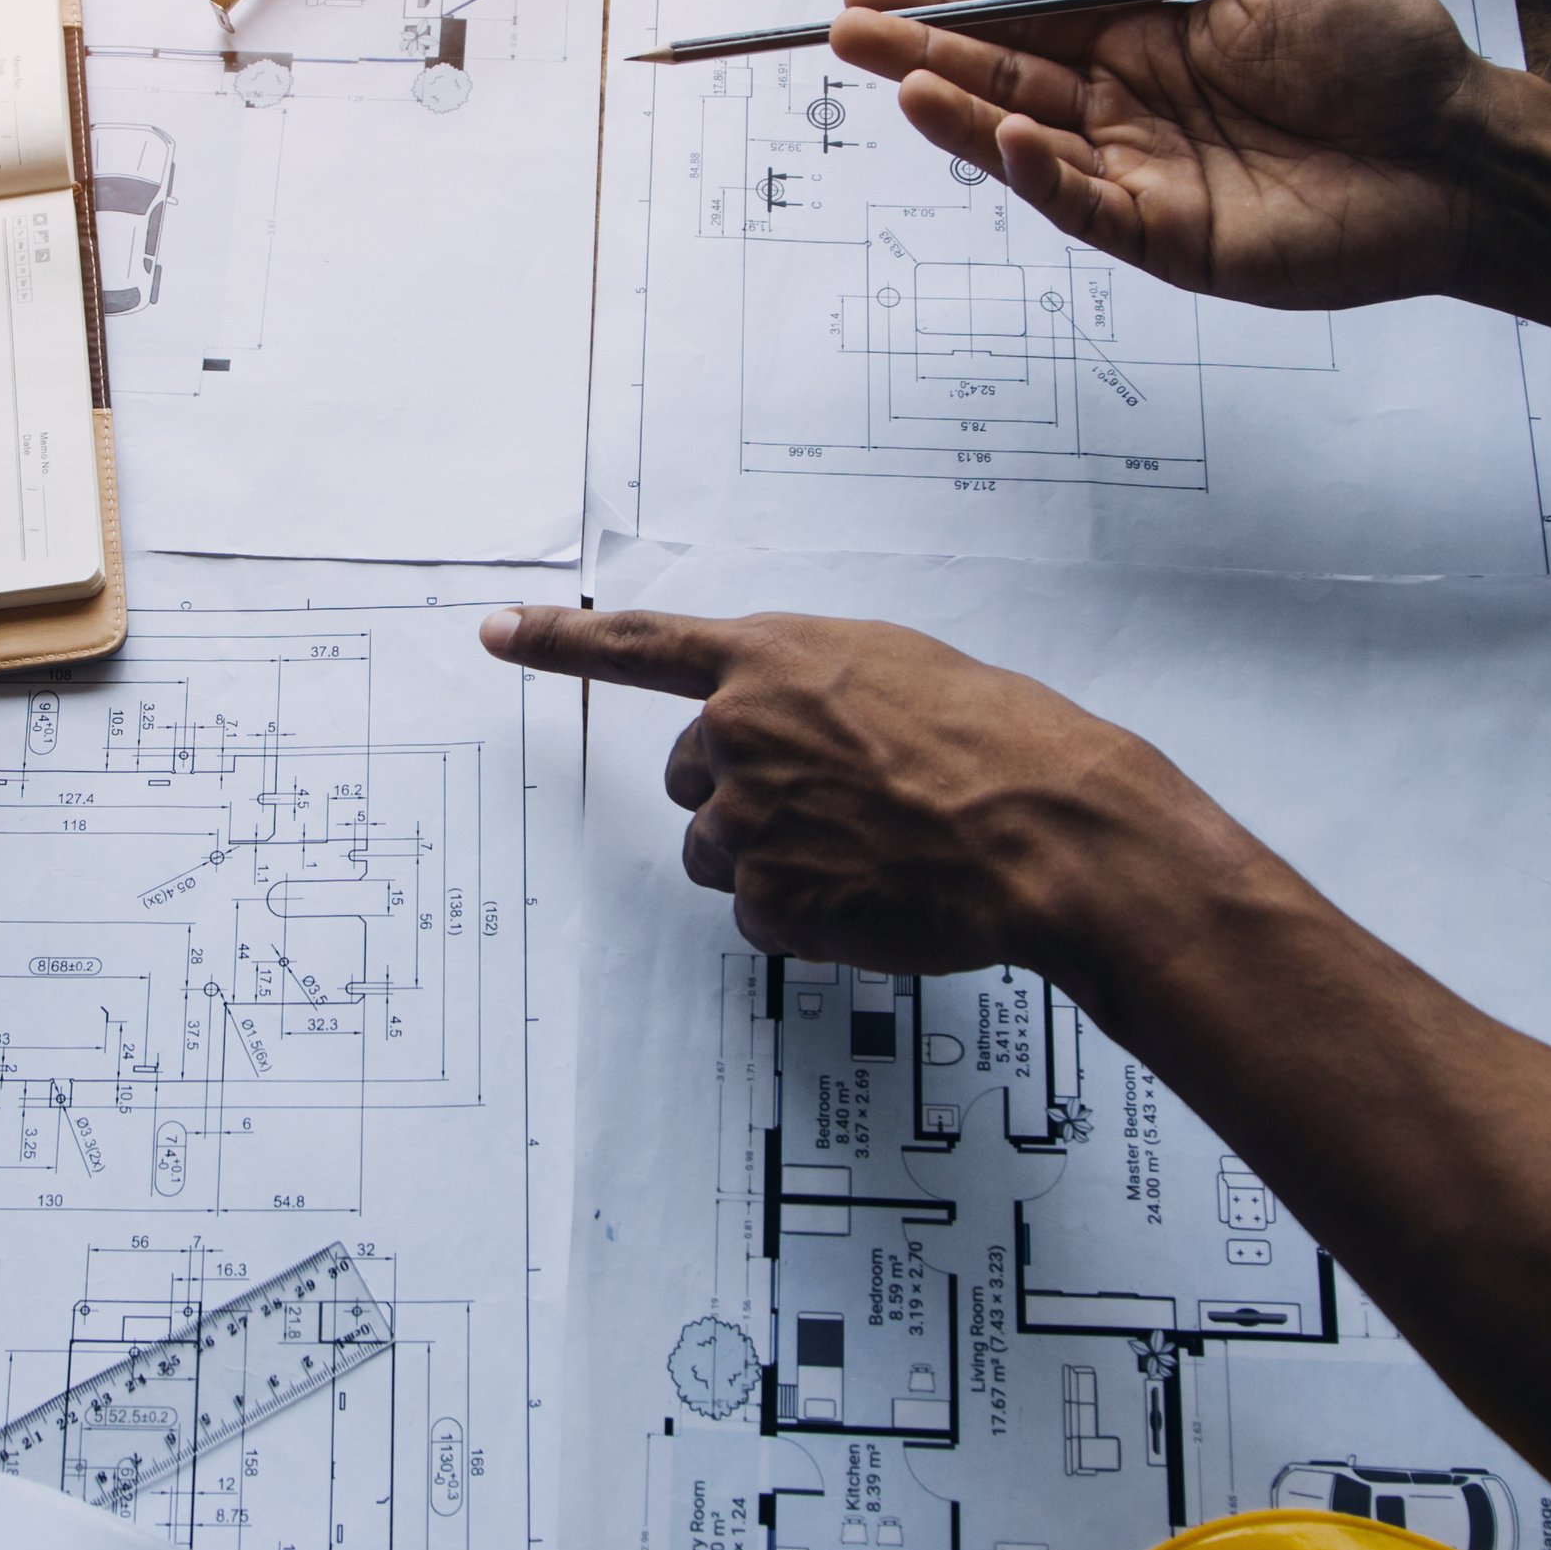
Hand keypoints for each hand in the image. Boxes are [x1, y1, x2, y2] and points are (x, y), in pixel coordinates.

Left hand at [479, 602, 1272, 983]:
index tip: (496, 634)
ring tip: (872, 849)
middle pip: (693, 776)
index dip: (560, 643)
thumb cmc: (1001, 743)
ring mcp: (748, 820)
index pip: (639, 646)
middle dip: (749, 792)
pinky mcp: (769, 901)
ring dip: (776, 858)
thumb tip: (775, 723)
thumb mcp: (897, 671)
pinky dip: (805, 915)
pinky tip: (872, 895)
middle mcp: (740, 733)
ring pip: (721, 852)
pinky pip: (759, 916)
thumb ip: (810, 686)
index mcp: (772, 660)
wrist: (1054, 834)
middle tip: (845, 801)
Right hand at [827, 0, 1494, 308]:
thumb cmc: (1389, 53)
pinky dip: (1041, 176)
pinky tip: (1002, 135)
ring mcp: (1145, 176)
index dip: (948, 3)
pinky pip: (1088, 207)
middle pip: (1003, 79)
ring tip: (900, 83)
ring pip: (1028, 146)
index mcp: (1147, 37)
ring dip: (960, 117)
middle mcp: (1130, 109)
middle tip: (845, 34)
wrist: (1462, 150)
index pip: (1023, 18)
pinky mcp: (1174, 238)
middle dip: (923, 55)